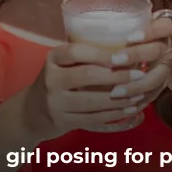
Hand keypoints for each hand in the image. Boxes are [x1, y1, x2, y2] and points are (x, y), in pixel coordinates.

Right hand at [21, 30, 171, 139]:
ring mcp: (55, 102)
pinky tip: (128, 110)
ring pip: (93, 101)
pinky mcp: (63, 121)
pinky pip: (93, 118)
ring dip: (120, 98)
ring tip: (139, 94)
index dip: (102, 54)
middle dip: (117, 76)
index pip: (77, 52)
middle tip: (139, 74)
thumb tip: (125, 50)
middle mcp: (51, 79)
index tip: (123, 56)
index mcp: (53, 58)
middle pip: (87, 75)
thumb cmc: (56, 81)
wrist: (32, 112)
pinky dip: (114, 115)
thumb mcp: (62, 64)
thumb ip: (84, 58)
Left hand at [107, 16, 171, 106]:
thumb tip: (86, 26)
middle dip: (136, 56)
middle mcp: (168, 49)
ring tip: (115, 92)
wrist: (162, 56)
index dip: (148, 32)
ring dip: (135, 86)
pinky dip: (137, 102)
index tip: (130, 37)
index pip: (162, 27)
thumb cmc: (138, 37)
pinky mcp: (161, 87)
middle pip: (156, 51)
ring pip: (157, 79)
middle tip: (115, 61)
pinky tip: (121, 107)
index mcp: (163, 31)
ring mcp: (167, 69)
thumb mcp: (134, 26)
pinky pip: (152, 96)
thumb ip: (120, 26)